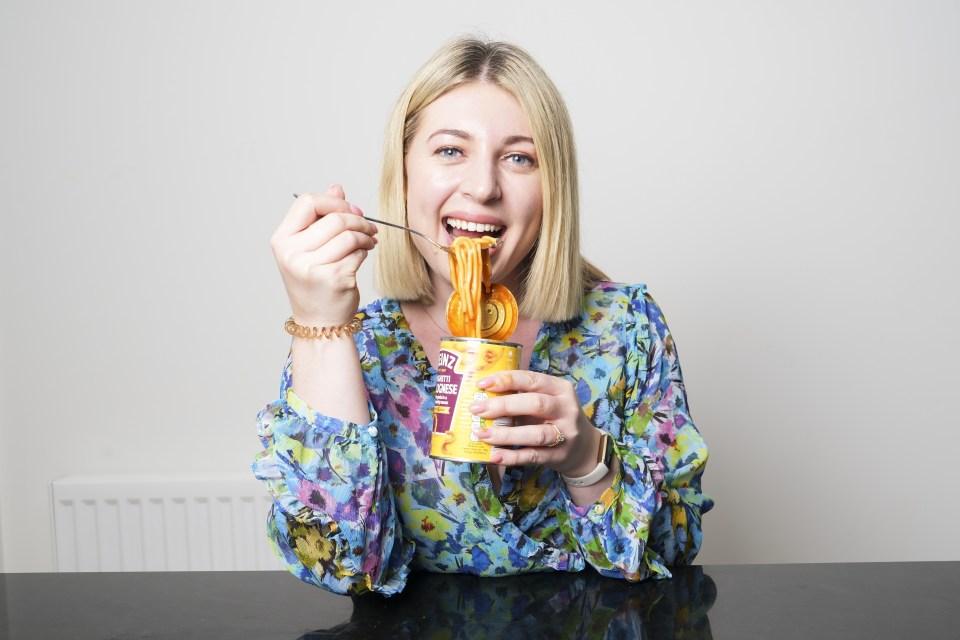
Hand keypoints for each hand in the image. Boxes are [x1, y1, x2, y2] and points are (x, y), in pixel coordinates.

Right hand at [270, 185, 377, 326]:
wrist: (320, 322)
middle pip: (333, 219)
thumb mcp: (310, 247)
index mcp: (282, 240)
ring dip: (365, 235)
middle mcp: (291, 253)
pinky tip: (362, 256)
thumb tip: (337, 187)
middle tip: (368, 226)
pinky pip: (357, 254)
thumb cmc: (315, 282)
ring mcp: (310, 268)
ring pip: (348, 236)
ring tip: (369, 241)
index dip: (333, 202)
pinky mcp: (332, 279)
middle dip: (358, 219)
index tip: (350, 209)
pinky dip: (364, 253)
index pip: (307, 202)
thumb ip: (321, 217)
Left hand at [468, 370, 601, 476]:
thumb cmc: (556, 418)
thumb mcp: (547, 400)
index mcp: (560, 388)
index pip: (532, 379)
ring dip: (505, 434)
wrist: (584, 448)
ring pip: (535, 433)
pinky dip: (512, 456)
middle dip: (503, 406)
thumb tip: (483, 395)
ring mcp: (565, 434)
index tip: (482, 384)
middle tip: (476, 409)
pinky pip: (533, 456)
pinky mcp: (559, 455)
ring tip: (481, 434)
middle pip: (535, 404)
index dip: (507, 380)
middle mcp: (566, 409)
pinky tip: (495, 456)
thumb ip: (523, 396)